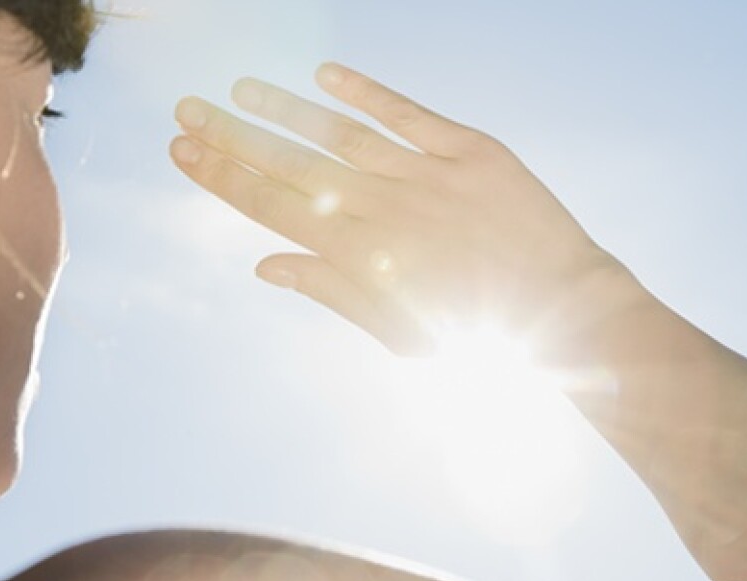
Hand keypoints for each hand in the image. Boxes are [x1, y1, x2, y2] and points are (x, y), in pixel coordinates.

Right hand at [170, 63, 630, 354]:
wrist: (564, 314)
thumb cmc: (477, 339)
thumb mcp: (397, 334)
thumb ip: (330, 292)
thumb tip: (265, 265)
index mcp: (360, 257)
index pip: (273, 207)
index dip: (223, 178)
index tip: (182, 151)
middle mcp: (383, 209)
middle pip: (291, 164)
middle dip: (232, 137)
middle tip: (185, 110)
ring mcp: (425, 175)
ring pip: (339, 133)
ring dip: (285, 110)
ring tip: (240, 90)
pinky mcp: (470, 152)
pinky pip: (407, 114)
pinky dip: (366, 92)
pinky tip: (325, 76)